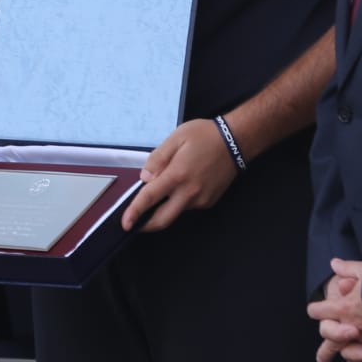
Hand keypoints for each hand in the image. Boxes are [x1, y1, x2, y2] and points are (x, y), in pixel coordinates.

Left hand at [122, 118, 237, 231]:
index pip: (150, 198)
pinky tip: (183, 185)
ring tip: (163, 188)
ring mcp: (201, 199)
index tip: (125, 223)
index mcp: (177, 175)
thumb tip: (145, 178)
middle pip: (163, 219)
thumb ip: (157, 159)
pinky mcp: (209, 201)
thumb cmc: (205, 135)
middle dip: (146, 226)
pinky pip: (188, 206)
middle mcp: (190, 192)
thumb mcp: (176, 138)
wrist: (236, 141)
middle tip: (134, 223)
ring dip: (164, 208)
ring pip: (176, 211)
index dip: (135, 212)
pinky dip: (179, 200)